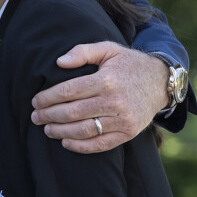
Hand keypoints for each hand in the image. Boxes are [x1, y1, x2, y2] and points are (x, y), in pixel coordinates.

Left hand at [30, 42, 168, 153]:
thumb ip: (83, 52)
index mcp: (106, 80)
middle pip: (72, 112)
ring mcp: (122, 119)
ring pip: (84, 130)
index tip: (36, 101)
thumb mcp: (108, 49)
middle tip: (35, 117)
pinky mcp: (128, 132)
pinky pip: (100, 144)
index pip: (69, 91)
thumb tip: (59, 62)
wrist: (160, 81)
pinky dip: (80, 146)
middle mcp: (114, 101)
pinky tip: (66, 142)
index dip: (48, 98)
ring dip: (60, 132)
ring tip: (47, 129)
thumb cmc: (129, 64)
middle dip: (49, 116)